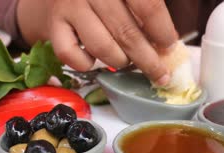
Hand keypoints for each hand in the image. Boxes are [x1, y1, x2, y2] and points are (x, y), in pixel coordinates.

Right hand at [17, 0, 177, 84]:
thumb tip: (167, 47)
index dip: (162, 31)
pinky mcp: (53, 25)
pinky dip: (87, 64)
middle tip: (159, 75)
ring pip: (102, 48)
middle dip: (148, 60)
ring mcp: (70, 6)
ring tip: (126, 60)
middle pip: (127, 32)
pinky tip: (93, 59)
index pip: (148, 6)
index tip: (169, 47)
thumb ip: (148, 14)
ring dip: (120, 61)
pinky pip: (73, 56)